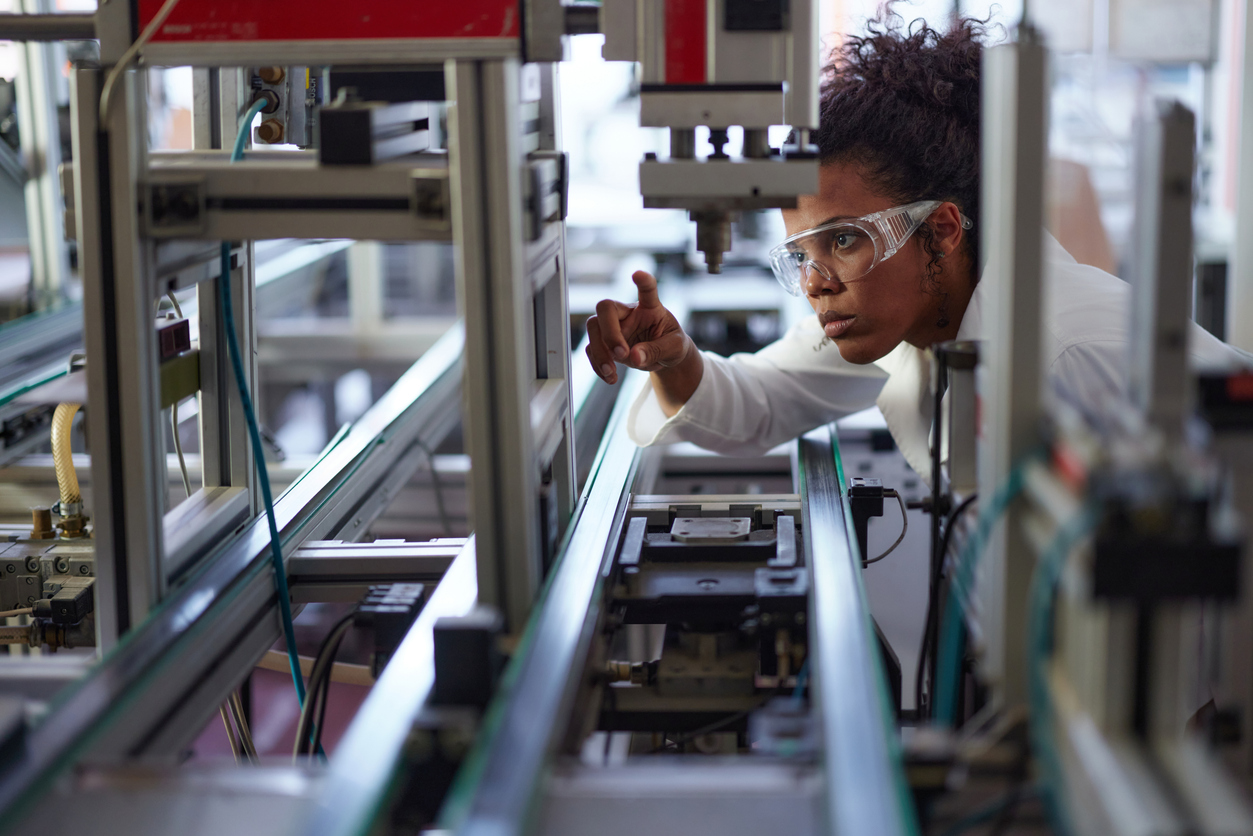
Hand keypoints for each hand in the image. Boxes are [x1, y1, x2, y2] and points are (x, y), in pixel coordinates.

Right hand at [585, 271, 702, 414]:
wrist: (665, 357)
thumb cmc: (671, 344)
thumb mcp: (674, 349)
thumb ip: (657, 351)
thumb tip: (635, 357)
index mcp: (650, 308)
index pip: (647, 290)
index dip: (643, 281)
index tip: (638, 274)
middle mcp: (628, 313)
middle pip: (605, 308)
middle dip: (609, 332)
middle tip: (622, 354)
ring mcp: (615, 327)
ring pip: (593, 328)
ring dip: (599, 351)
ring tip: (612, 371)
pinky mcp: (606, 343)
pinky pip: (591, 349)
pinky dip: (597, 364)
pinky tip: (609, 376)